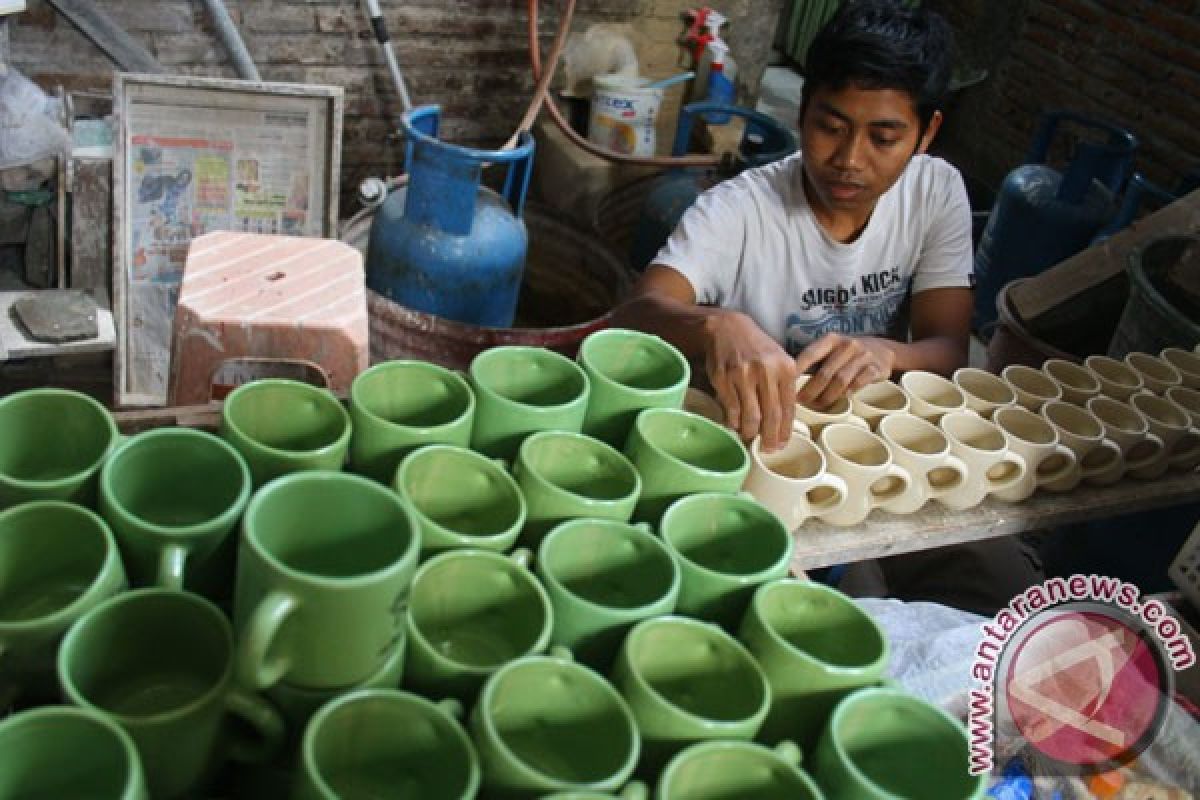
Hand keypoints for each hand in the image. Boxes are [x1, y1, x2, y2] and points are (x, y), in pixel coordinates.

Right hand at [702, 310, 796, 450]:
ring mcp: (743, 375)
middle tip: (768, 449)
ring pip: (750, 415)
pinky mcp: (723, 378)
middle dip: (770, 437)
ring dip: (750, 432)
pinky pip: (731, 408)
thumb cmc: (756, 347)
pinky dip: (734, 420)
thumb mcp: (779, 359)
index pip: (788, 407)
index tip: (783, 443)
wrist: (727, 328)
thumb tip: (785, 419)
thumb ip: (785, 385)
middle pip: (771, 415)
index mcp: (785, 368)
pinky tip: (735, 424)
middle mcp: (766, 371)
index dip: (785, 430)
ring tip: (750, 436)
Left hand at [794, 334, 895, 409]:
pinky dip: (849, 392)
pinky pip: (860, 383)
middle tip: (800, 402)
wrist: (882, 349)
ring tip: (817, 405)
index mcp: (831, 339)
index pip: (811, 354)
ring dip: (827, 396)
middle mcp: (847, 345)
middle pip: (825, 372)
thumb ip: (814, 361)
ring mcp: (863, 356)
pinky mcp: (876, 368)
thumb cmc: (847, 353)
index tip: (786, 383)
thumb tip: (787, 379)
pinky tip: (841, 399)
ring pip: (841, 380)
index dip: (798, 369)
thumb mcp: (831, 349)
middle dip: (810, 390)